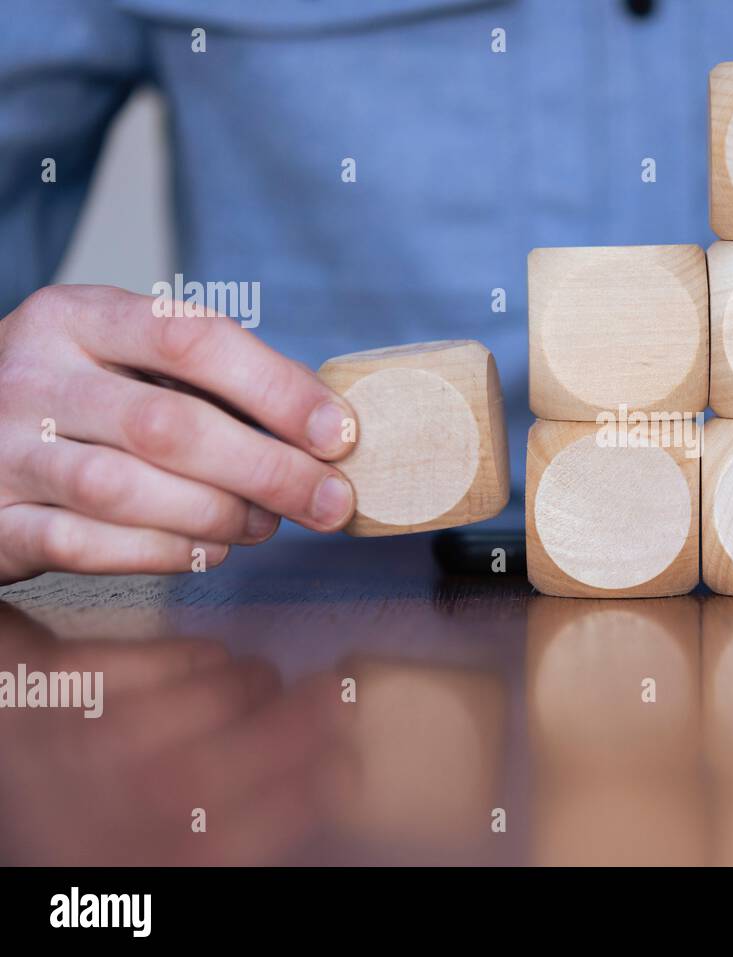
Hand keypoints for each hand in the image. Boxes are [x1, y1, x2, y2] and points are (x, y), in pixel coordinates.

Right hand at [0, 285, 357, 582]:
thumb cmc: (72, 397)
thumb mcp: (123, 357)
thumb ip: (210, 381)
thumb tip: (322, 426)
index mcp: (77, 316)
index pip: (191, 338)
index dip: (277, 390)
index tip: (339, 434)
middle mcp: (32, 375)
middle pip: (167, 425)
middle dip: (268, 469)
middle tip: (328, 500)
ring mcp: (2, 449)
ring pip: (123, 489)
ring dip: (217, 514)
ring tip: (265, 524)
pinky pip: (84, 545)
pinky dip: (161, 553)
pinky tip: (208, 550)